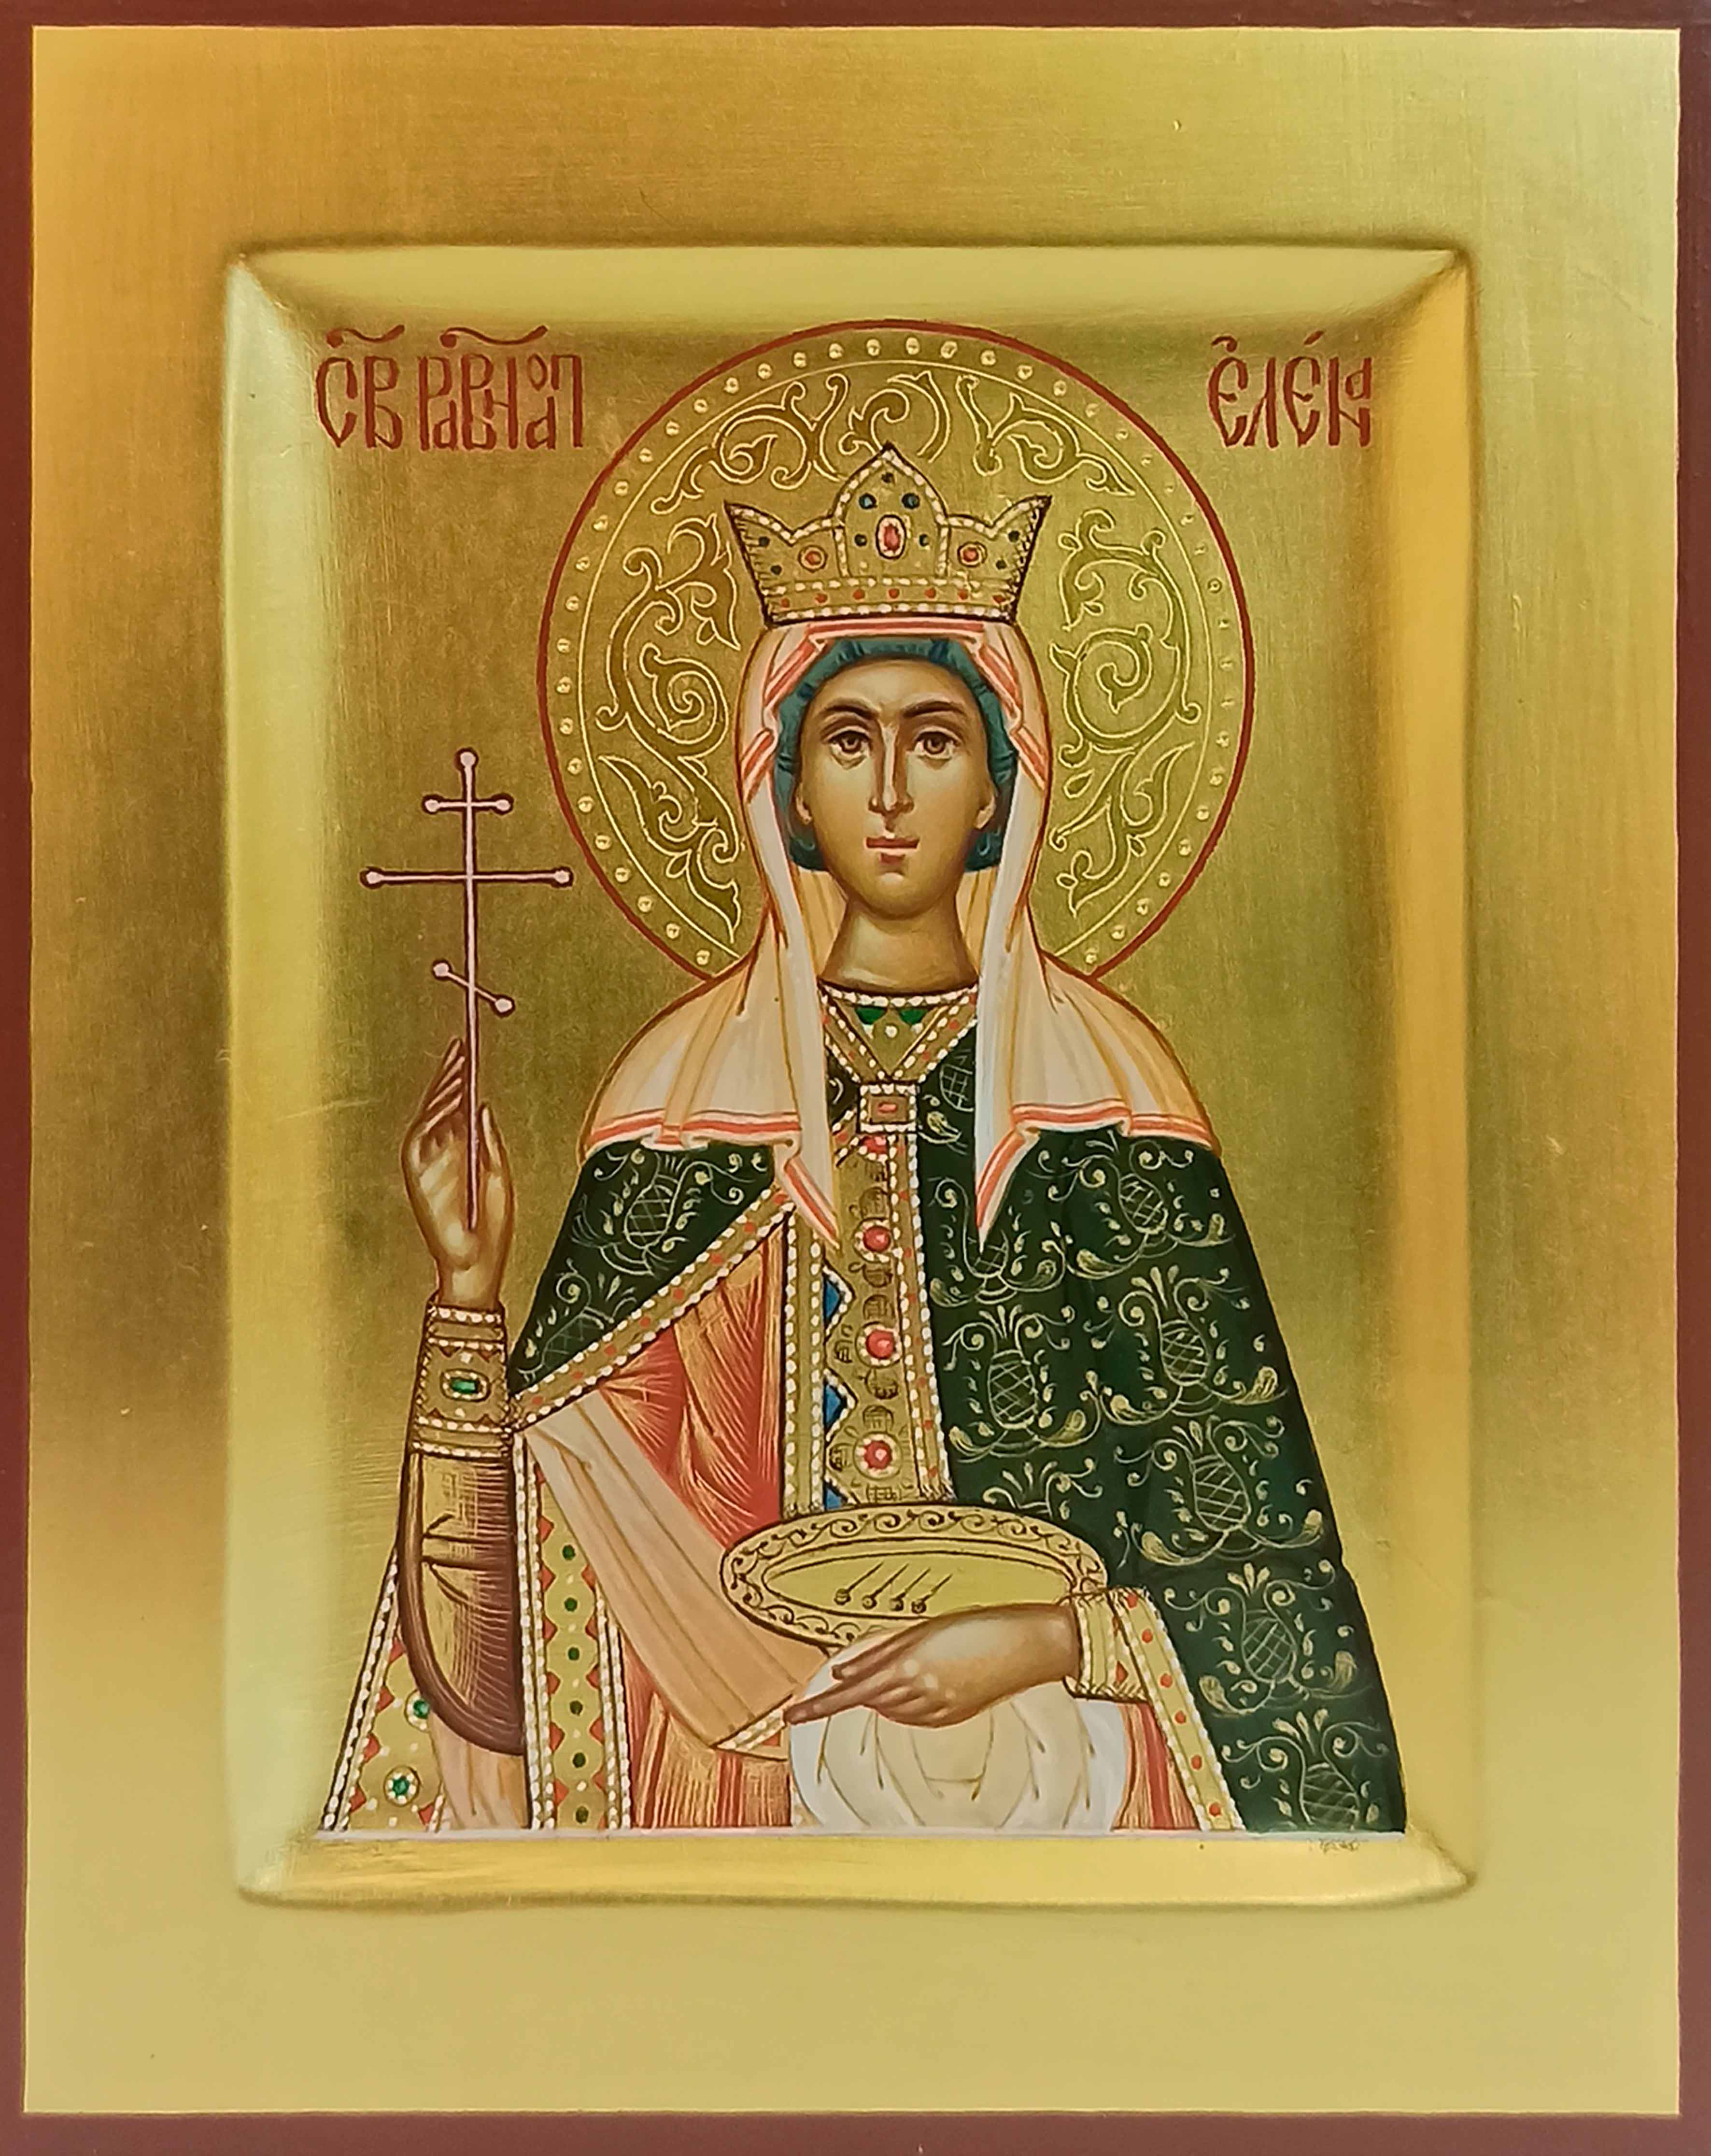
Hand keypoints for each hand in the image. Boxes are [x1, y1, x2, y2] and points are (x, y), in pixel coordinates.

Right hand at [401, 1038, 513, 1308]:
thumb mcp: (498, 1176)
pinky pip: (422, 1139)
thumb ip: (488, 1141)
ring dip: (442, 1091)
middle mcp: (439, 1156)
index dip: (459, 1081)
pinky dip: (435, 1117)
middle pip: (439, 1107)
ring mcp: (426, 1166)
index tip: (468, 1055)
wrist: (477, 1264)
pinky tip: (451, 1099)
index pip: (455, 1109)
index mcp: (458, 1155)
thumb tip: (483, 1105)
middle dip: (449, 1076)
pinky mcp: (417, 1177)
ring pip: (428, 1117)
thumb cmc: (490, 1227)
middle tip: (461, 1049)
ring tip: (458, 1066)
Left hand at [783, 1602, 1079, 1728]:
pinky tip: (923, 1682)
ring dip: (885, 1691)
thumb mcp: (924, 1630)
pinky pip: (915, 1716)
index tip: (788, 1717)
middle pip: (869, 1699)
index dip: (816, 1707)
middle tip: (877, 1662)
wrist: (1032, 1645)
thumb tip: (839, 1673)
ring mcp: (938, 1709)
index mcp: (908, 1667)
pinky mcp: (953, 1716)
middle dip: (860, 1685)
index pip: (848, 1693)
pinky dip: (906, 1703)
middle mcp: (918, 1694)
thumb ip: (879, 1653)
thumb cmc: (979, 1623)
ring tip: (912, 1663)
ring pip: (890, 1709)